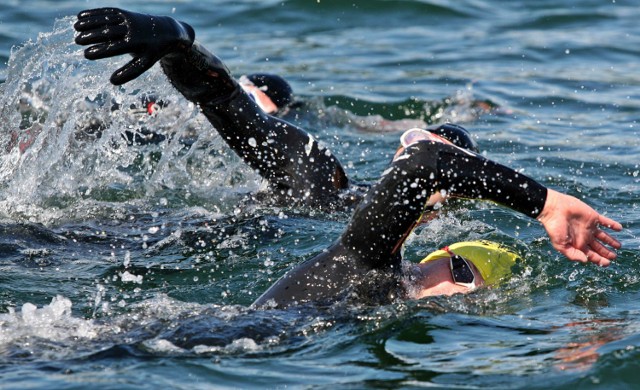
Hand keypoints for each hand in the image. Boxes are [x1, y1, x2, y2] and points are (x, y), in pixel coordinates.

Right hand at [74, 8, 194, 84]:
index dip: (100, 51)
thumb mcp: (144, 63)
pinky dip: (94, 13)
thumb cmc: (151, 52)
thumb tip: (112, 82)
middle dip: (92, 36)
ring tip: (75, 28)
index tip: (86, 55)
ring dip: (89, 22)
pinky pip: (107, 12)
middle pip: (108, 32)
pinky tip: (80, 16)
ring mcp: (128, 19)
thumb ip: (130, 72)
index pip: (115, 48)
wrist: (166, 32)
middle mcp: (132, 30)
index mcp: (137, 44)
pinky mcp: (125, 12)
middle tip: (77, 40)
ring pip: (105, 20)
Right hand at [537, 189, 621, 265]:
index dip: (599, 260)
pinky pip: (605, 222)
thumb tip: (586, 261)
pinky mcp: (593, 217)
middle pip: (598, 247)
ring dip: (611, 241)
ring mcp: (589, 227)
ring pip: (603, 236)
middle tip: (614, 257)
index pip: (591, 254)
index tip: (607, 263)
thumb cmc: (554, 227)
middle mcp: (584, 236)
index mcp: (577, 244)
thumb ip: (572, 254)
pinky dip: (612, 225)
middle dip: (606, 252)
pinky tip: (619, 228)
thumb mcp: (560, 244)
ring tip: (619, 246)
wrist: (554, 209)